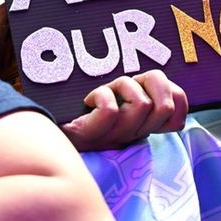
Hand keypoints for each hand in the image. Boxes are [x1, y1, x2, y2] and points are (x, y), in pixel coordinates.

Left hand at [62, 70, 188, 150]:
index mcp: (142, 126)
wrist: (44, 129)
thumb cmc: (83, 107)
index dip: (175, 95)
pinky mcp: (89, 135)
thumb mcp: (122, 95)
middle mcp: (131, 135)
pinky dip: (102, 95)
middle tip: (128, 84)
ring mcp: (111, 137)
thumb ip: (146, 90)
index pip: (177, 113)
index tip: (155, 88)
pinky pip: (110, 110)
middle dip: (150, 83)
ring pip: (140, 105)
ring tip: (108, 90)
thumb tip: (167, 85)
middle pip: (163, 107)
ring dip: (124, 86)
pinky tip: (90, 99)